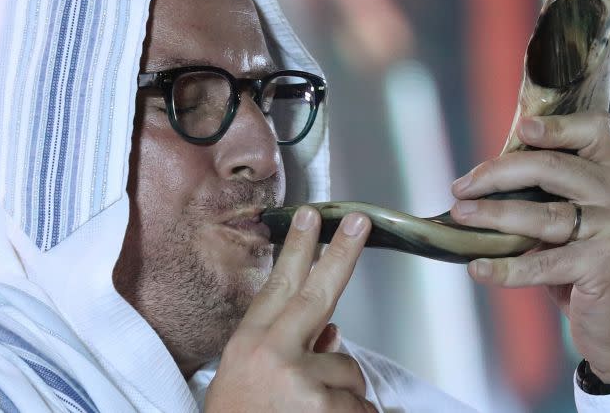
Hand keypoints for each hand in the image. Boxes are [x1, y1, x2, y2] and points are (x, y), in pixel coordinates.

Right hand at [204, 207, 376, 411]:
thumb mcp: (247, 382)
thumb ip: (288, 351)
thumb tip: (334, 332)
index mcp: (248, 345)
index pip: (278, 287)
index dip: (298, 249)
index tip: (311, 216)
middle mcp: (273, 354)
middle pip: (318, 293)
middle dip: (341, 253)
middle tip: (361, 222)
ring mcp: (302, 381)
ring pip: (349, 369)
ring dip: (342, 394)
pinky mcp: (326, 409)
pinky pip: (362, 405)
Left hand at [450, 112, 609, 383]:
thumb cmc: (585, 266)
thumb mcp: (571, 221)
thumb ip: (543, 195)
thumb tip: (478, 182)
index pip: (597, 130)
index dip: (559, 125)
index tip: (521, 128)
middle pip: (554, 168)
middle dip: (499, 173)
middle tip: (460, 187)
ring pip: (544, 214)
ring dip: (494, 215)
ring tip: (460, 215)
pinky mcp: (607, 267)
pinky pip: (544, 263)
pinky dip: (506, 268)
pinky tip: (478, 268)